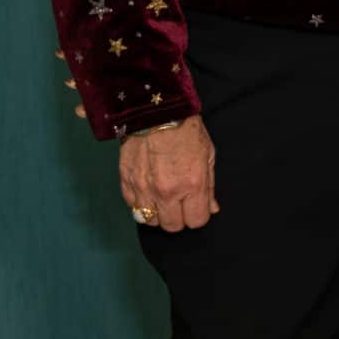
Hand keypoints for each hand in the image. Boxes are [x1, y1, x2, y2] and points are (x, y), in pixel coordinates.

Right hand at [121, 116, 215, 232]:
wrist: (156, 112)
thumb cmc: (187, 132)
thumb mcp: (208, 156)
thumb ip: (209, 187)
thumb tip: (211, 209)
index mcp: (192, 184)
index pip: (196, 221)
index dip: (198, 215)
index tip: (197, 207)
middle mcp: (167, 191)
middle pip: (172, 226)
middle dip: (178, 218)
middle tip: (180, 204)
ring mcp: (144, 189)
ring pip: (150, 220)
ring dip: (158, 213)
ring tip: (163, 198)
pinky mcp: (126, 182)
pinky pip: (132, 207)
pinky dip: (141, 203)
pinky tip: (149, 191)